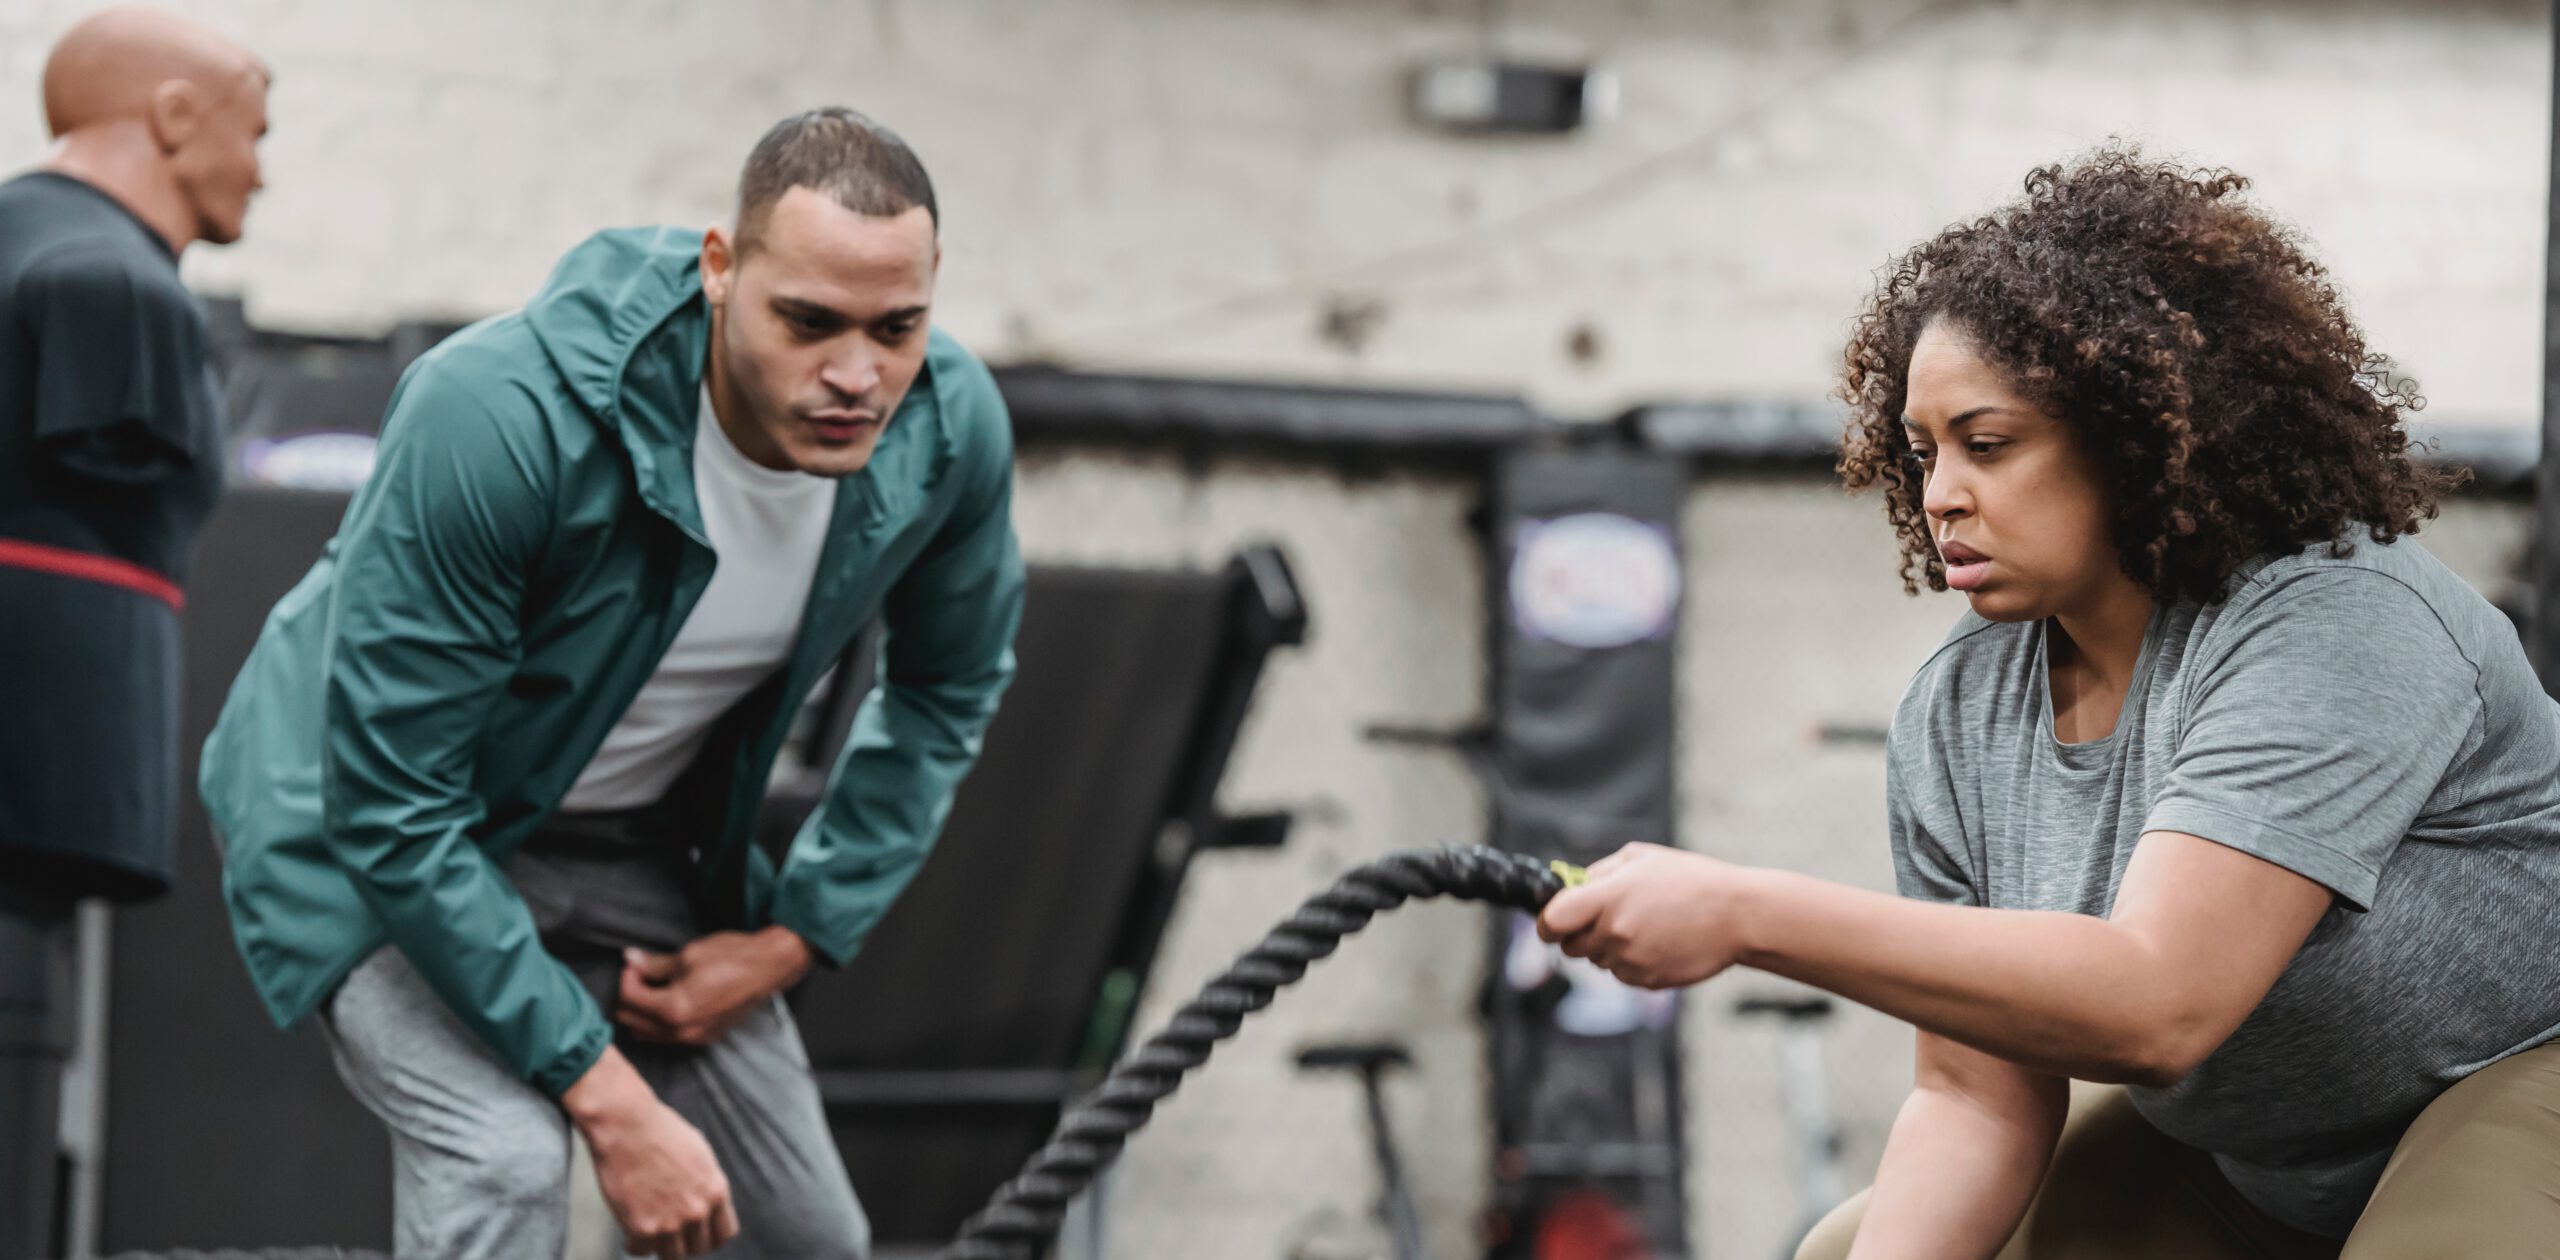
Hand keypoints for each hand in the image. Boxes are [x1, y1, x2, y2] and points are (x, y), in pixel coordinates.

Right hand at [562, 1047, 737, 1258]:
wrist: (626, 1127)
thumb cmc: (660, 1133)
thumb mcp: (700, 1155)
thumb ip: (706, 1184)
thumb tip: (707, 1204)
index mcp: (716, 1192)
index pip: (724, 1234)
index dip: (709, 1236)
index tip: (696, 1234)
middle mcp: (698, 1211)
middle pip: (699, 1248)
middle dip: (685, 1242)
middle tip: (669, 1234)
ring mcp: (671, 1223)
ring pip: (672, 1256)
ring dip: (662, 1247)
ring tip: (650, 1234)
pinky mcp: (643, 1229)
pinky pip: (642, 1251)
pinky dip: (635, 1245)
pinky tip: (631, 1235)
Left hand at [615, 927, 813, 1047]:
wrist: (768, 968)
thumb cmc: (731, 957)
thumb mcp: (688, 955)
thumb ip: (655, 964)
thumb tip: (630, 959)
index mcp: (674, 1010)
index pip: (629, 998)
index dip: (627, 975)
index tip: (635, 962)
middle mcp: (681, 1031)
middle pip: (632, 1021)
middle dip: (629, 997)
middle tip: (639, 974)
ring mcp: (694, 1038)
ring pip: (647, 1034)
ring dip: (641, 1012)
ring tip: (651, 988)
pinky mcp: (705, 1038)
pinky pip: (668, 1037)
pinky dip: (658, 1022)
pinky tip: (668, 1000)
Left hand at [1535, 842, 1756, 988]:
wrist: (1738, 915)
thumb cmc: (1691, 880)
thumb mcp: (1641, 859)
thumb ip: (1598, 874)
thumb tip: (1569, 886)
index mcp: (1608, 899)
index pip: (1550, 923)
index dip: (1547, 923)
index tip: (1553, 921)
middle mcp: (1614, 934)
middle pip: (1570, 947)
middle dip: (1580, 934)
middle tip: (1607, 918)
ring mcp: (1631, 961)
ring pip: (1598, 962)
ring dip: (1609, 948)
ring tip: (1645, 926)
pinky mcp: (1647, 982)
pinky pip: (1622, 975)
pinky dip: (1632, 962)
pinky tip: (1659, 943)